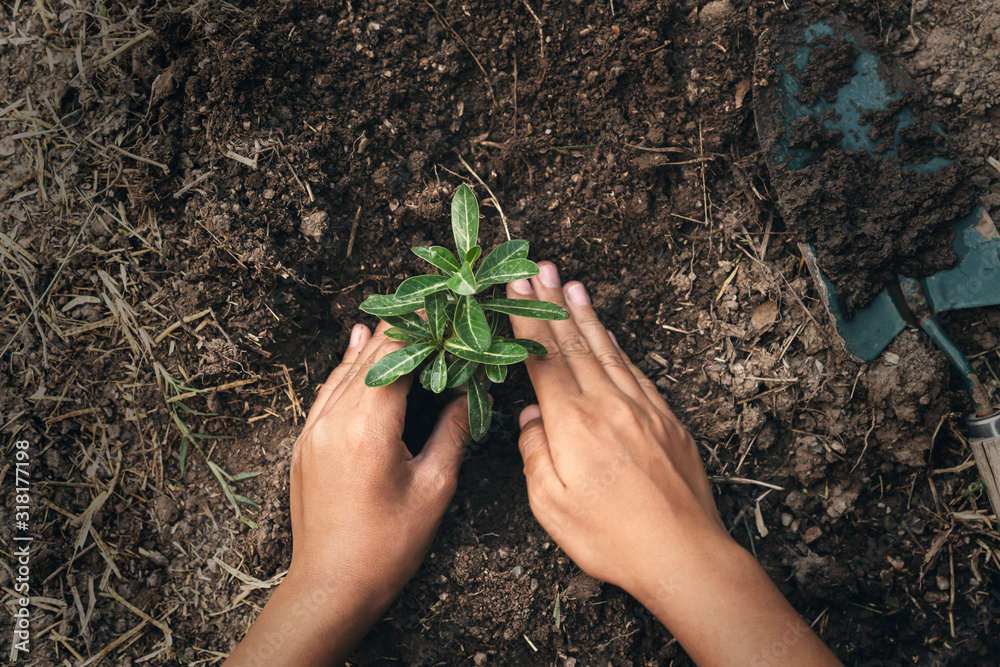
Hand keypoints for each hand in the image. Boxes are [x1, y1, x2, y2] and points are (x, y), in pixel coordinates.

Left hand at [226, 322, 470, 665]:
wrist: (330, 586)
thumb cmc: (388, 546)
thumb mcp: (433, 489)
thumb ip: (452, 434)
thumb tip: (466, 395)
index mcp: (369, 427)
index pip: (396, 357)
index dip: (422, 327)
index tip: (444, 304)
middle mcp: (334, 419)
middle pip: (370, 357)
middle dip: (402, 328)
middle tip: (431, 303)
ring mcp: (313, 430)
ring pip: (345, 370)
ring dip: (374, 343)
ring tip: (401, 313)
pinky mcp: (305, 443)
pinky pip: (328, 391)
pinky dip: (348, 366)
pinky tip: (359, 347)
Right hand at [507, 262, 839, 666]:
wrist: (684, 553)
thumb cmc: (612, 537)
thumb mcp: (551, 506)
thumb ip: (535, 454)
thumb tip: (531, 418)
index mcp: (573, 423)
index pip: (543, 359)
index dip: (526, 320)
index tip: (514, 286)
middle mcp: (609, 404)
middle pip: (574, 344)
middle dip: (553, 303)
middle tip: (538, 267)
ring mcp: (642, 408)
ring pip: (607, 351)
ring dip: (585, 315)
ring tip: (571, 284)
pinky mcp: (667, 420)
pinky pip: (635, 371)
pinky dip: (617, 346)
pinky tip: (607, 333)